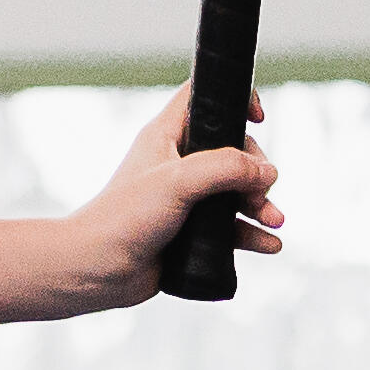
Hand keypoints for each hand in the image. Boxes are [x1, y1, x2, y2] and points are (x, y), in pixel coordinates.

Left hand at [74, 93, 282, 303]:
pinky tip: (270, 243)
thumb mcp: (177, 181)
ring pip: (236, 192)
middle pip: (234, 150)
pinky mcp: (190, 232)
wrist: (95, 271)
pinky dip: (252, 234)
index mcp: (167, 136)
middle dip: (256, 171)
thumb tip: (267, 173)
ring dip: (261, 204)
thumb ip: (226, 168)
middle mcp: (177, 164)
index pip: (204, 99)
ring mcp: (185, 199)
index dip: (234, 100)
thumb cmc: (123, 218)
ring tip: (274, 222)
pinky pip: (230, 228)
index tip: (258, 117)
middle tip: (261, 194)